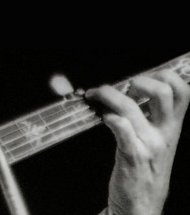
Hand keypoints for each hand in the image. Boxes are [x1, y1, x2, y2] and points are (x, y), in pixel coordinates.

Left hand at [85, 69, 189, 214]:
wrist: (142, 205)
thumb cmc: (145, 169)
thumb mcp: (157, 139)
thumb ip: (149, 116)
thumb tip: (130, 88)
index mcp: (172, 126)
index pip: (182, 90)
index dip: (163, 75)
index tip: (141, 78)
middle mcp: (165, 133)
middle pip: (163, 92)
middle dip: (139, 80)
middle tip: (122, 87)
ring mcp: (149, 145)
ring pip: (132, 108)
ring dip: (109, 95)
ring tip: (96, 96)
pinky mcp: (131, 157)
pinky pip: (122, 131)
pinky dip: (111, 119)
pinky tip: (103, 118)